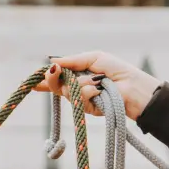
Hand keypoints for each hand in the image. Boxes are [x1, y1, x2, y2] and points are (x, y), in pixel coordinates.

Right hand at [36, 53, 160, 121]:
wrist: (135, 88)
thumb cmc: (119, 71)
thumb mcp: (94, 58)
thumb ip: (73, 60)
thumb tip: (52, 61)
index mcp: (79, 74)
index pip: (58, 78)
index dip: (45, 80)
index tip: (33, 82)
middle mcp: (78, 87)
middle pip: (55, 86)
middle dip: (52, 79)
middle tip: (54, 73)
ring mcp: (82, 99)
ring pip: (65, 92)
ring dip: (78, 84)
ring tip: (96, 82)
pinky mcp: (87, 109)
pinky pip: (77, 99)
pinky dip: (85, 92)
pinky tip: (97, 90)